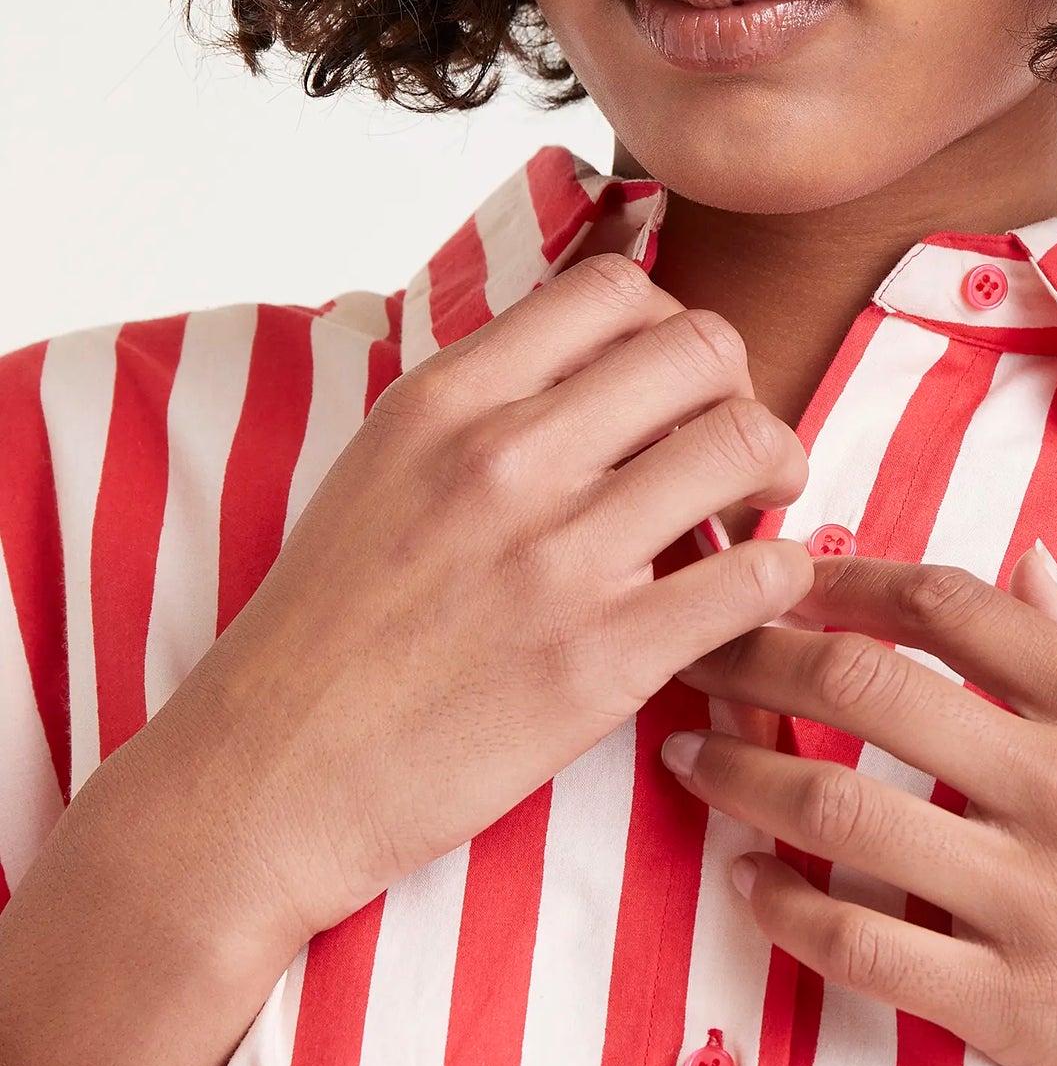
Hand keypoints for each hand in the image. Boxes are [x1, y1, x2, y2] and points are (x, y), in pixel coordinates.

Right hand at [141, 252, 811, 960]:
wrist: (269, 778)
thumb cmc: (325, 625)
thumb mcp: (380, 462)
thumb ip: (480, 396)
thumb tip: (586, 346)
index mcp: (447, 398)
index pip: (609, 287)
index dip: (665, 319)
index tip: (667, 376)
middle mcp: (506, 458)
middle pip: (699, 347)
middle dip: (737, 384)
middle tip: (731, 437)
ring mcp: (559, 558)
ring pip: (742, 443)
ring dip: (775, 465)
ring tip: (756, 503)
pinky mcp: (603, 661)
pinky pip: (753, 575)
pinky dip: (779, 571)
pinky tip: (754, 587)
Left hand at [664, 549, 1056, 1065]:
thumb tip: (1020, 572)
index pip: (946, 604)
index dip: (844, 577)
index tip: (784, 571)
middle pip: (868, 687)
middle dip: (759, 655)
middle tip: (700, 645)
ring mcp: (1042, 901)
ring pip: (843, 812)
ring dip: (743, 775)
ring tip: (689, 753)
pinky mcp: (1025, 1011)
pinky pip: (868, 948)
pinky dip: (788, 907)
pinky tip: (749, 881)